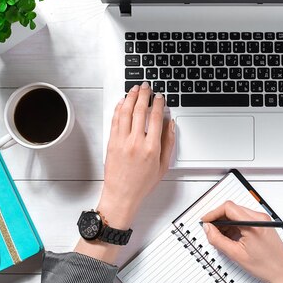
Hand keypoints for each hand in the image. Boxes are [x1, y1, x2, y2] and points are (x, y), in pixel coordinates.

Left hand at [98, 82, 175, 228]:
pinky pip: (115, 120)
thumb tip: (171, 124)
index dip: (158, 103)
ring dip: (130, 97)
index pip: (156, 118)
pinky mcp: (111, 142)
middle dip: (144, 95)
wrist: (122, 195)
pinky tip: (122, 102)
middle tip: (146, 87)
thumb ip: (168, 143)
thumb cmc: (142, 184)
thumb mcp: (163, 166)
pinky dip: (118, 108)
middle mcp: (136, 142)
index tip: (159, 97)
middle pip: (140, 110)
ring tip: (134, 90)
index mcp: (151, 148)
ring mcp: (122, 141)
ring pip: (125, 112)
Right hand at [202, 201, 282, 282]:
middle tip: (211, 231)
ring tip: (222, 239)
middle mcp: (259, 218)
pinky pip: (243, 220)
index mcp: (253, 223)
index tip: (205, 221)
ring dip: (226, 224)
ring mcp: (262, 220)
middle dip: (219, 219)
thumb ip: (218, 240)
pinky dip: (234, 227)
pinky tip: (231, 239)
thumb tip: (208, 229)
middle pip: (232, 209)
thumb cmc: (266, 266)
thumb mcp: (236, 254)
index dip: (213, 214)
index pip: (228, 207)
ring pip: (237, 214)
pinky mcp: (262, 224)